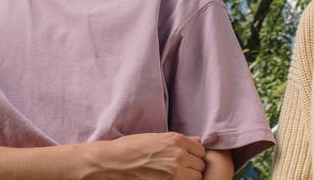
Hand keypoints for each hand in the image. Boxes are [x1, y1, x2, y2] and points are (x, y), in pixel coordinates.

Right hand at [87, 132, 205, 179]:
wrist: (113, 162)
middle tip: (178, 170)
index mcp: (176, 140)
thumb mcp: (156, 137)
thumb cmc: (131, 148)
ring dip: (188, 178)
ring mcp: (174, 172)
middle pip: (200, 166)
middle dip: (192, 168)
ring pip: (196, 178)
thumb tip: (198, 140)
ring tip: (173, 176)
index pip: (200, 151)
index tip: (185, 160)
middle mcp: (179, 155)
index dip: (193, 156)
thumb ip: (180, 140)